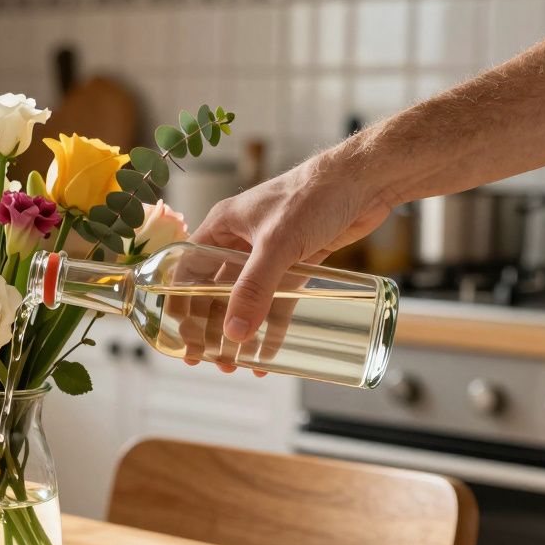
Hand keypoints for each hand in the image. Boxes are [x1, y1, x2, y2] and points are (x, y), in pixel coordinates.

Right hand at [190, 150, 393, 343]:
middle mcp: (240, 241)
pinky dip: (272, 325)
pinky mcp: (297, 262)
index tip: (179, 335)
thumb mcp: (276, 244)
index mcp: (222, 226)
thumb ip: (254, 288)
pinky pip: (279, 300)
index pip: (188, 270)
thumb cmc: (313, 195)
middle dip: (211, 326)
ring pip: (247, 300)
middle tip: (207, 358)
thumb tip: (234, 332)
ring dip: (241, 331)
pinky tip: (269, 351)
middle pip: (215, 291)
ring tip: (237, 363)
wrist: (364, 181)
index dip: (180, 303)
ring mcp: (269, 253)